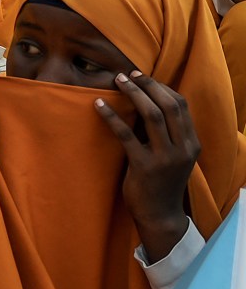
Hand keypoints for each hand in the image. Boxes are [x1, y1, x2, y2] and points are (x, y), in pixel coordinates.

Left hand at [100, 72, 200, 263]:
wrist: (159, 214)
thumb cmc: (162, 180)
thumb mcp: (173, 155)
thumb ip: (167, 133)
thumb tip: (144, 100)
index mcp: (192, 144)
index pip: (181, 105)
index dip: (161, 87)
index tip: (143, 77)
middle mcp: (183, 149)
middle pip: (168, 106)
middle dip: (147, 85)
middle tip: (128, 74)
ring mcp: (165, 158)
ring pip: (152, 115)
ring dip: (133, 94)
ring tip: (117, 81)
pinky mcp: (144, 166)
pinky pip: (126, 134)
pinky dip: (111, 116)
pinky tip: (97, 105)